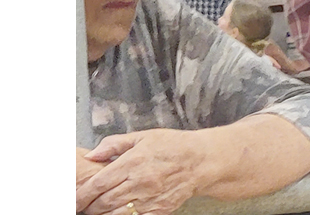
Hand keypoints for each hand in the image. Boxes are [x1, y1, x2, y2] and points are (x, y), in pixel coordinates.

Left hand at [76, 129, 207, 214]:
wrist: (201, 160)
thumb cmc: (173, 146)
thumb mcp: (143, 136)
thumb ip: (114, 144)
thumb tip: (91, 154)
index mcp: (133, 162)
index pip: (98, 183)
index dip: (81, 194)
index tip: (74, 198)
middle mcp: (140, 182)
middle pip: (103, 202)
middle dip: (89, 206)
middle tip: (83, 206)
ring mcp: (149, 198)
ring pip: (115, 213)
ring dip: (101, 214)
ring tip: (96, 210)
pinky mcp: (158, 210)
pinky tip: (117, 213)